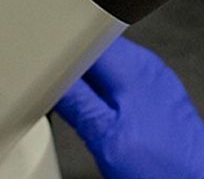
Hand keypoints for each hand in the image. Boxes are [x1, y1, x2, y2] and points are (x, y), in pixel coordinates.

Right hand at [55, 38, 203, 178]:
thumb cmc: (163, 166)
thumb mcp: (104, 136)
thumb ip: (76, 102)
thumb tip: (50, 81)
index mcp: (132, 65)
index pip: (85, 37)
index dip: (58, 51)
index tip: (41, 68)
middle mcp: (147, 64)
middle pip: (96, 49)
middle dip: (72, 66)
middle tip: (53, 89)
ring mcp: (155, 78)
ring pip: (108, 66)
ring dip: (88, 80)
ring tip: (75, 104)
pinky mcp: (159, 95)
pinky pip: (123, 81)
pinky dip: (106, 92)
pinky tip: (101, 113)